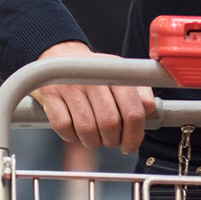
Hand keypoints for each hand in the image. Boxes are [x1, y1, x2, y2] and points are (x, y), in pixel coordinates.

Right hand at [31, 41, 156, 152]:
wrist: (60, 56)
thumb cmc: (93, 73)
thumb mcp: (119, 74)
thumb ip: (139, 92)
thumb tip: (150, 113)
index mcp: (116, 73)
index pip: (133, 111)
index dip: (134, 135)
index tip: (130, 143)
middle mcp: (94, 78)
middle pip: (110, 123)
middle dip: (112, 140)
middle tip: (110, 140)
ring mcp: (71, 86)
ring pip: (87, 128)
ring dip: (92, 141)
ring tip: (93, 138)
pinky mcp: (51, 95)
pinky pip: (64, 127)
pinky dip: (71, 136)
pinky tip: (74, 131)